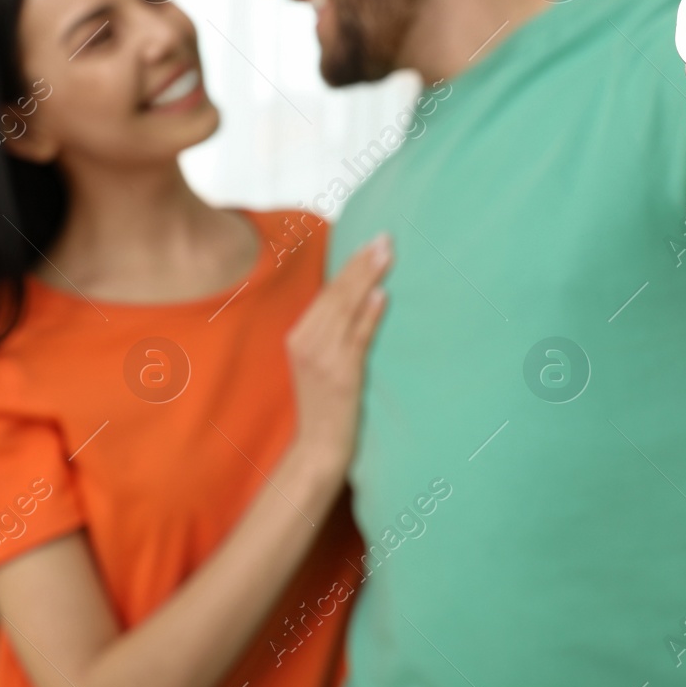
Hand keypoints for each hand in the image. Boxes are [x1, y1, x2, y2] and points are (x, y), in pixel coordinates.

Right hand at [284, 234, 390, 471]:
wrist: (318, 448)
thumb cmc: (324, 405)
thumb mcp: (319, 362)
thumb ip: (331, 333)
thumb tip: (363, 297)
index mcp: (298, 335)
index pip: (326, 292)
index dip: (350, 265)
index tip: (371, 241)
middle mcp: (305, 342)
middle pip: (336, 295)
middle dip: (362, 264)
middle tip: (386, 238)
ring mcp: (321, 359)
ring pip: (346, 310)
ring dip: (368, 279)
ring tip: (387, 255)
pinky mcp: (340, 375)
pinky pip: (356, 339)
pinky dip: (368, 316)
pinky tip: (382, 296)